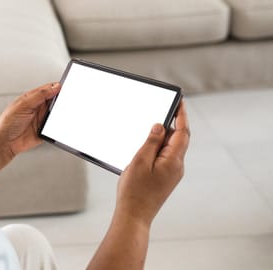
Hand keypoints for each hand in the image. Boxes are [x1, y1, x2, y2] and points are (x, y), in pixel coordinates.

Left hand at [0, 82, 60, 158]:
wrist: (4, 143)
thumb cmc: (7, 122)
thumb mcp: (23, 104)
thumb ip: (39, 95)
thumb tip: (54, 87)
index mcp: (32, 98)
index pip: (48, 89)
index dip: (57, 88)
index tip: (66, 88)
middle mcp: (37, 108)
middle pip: (55, 101)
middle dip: (61, 101)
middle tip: (66, 102)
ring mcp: (41, 120)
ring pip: (56, 114)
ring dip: (60, 114)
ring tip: (61, 115)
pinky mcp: (44, 131)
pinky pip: (55, 127)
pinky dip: (58, 126)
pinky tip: (58, 125)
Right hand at [115, 101, 189, 226]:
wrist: (134, 215)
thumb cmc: (135, 191)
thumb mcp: (140, 161)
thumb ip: (152, 142)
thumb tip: (160, 126)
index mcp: (173, 161)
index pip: (182, 132)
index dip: (182, 115)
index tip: (180, 101)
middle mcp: (177, 166)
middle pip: (179, 139)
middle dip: (172, 123)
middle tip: (164, 109)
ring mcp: (172, 173)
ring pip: (171, 148)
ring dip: (163, 136)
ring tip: (149, 127)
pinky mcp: (165, 178)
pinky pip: (165, 156)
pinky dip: (158, 147)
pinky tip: (146, 146)